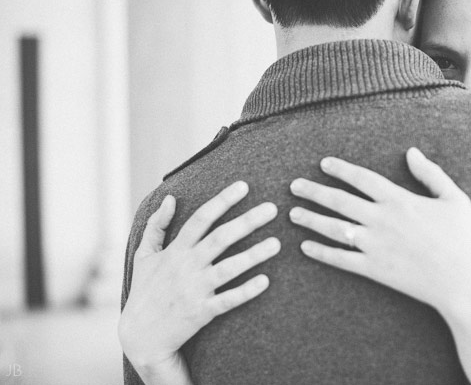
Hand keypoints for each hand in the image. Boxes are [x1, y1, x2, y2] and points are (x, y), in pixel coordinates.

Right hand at [119, 182, 280, 384]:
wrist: (139, 337)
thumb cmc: (144, 292)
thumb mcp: (143, 256)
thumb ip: (156, 226)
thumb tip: (170, 198)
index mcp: (175, 250)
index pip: (201, 219)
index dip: (222, 201)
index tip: (244, 186)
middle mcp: (186, 266)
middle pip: (220, 238)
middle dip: (247, 222)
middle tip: (272, 208)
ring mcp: (195, 289)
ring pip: (228, 268)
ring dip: (254, 255)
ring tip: (277, 243)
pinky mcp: (201, 312)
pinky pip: (228, 300)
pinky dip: (246, 291)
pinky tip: (265, 281)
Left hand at [289, 148, 470, 384]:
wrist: (464, 282)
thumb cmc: (463, 239)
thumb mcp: (455, 198)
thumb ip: (431, 173)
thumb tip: (411, 151)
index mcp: (400, 200)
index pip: (362, 178)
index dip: (340, 169)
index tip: (323, 164)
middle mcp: (382, 220)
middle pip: (339, 201)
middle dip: (314, 191)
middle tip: (294, 186)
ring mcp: (375, 245)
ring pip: (334, 228)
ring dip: (311, 220)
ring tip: (292, 214)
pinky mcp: (374, 269)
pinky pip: (341, 259)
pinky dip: (321, 253)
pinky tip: (305, 247)